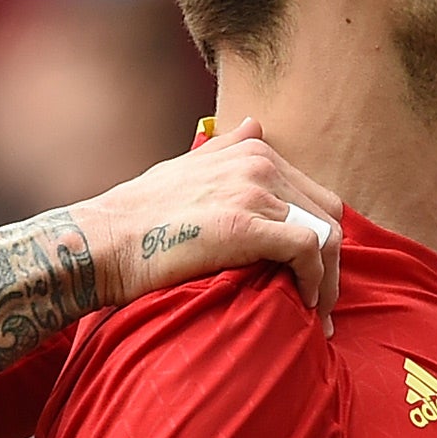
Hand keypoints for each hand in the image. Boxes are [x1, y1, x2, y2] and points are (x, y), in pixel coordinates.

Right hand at [72, 117, 341, 323]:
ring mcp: (253, 192)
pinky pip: (308, 250)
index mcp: (251, 151)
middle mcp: (259, 164)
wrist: (103, 241)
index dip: (320, 239)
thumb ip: (225, 148)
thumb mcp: (184, 167)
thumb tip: (255, 124)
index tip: (313, 276)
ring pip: (325, 236)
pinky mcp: (246, 225)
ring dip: (329, 279)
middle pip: (329, 215)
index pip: (314, 196)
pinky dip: (315, 281)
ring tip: (316, 314)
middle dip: (332, 262)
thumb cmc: (139, 215)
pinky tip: (303, 304)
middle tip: (321, 303)